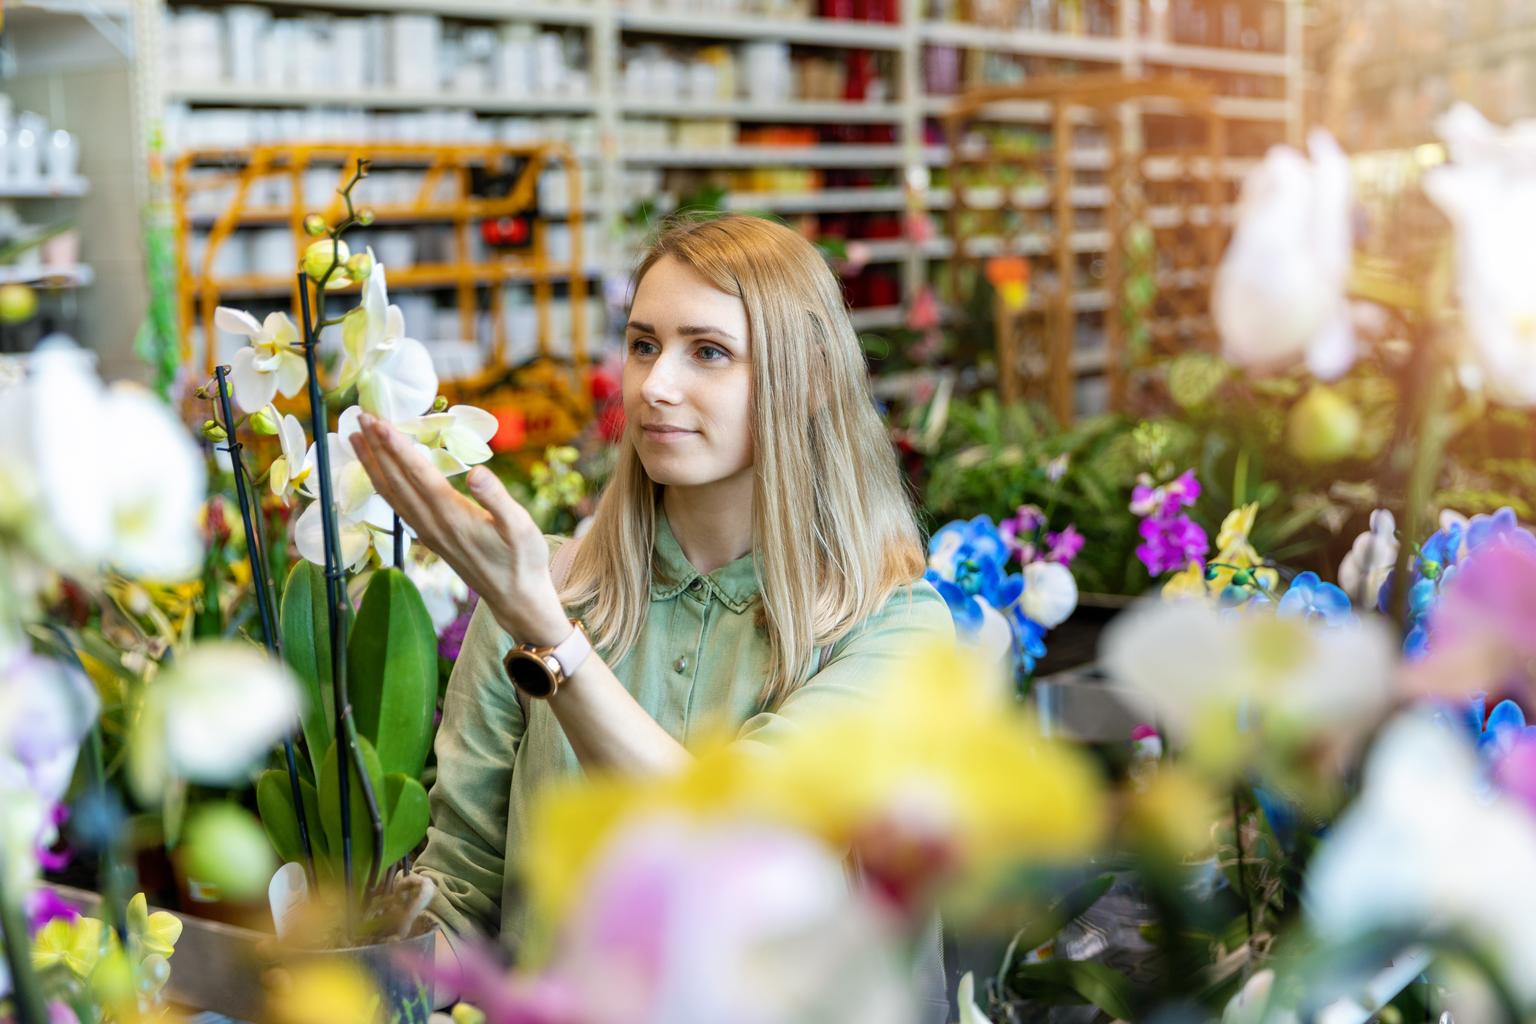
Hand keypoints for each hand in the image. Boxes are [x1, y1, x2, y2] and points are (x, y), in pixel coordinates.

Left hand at [347, 412, 568, 643]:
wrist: (515, 597)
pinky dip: (382, 483)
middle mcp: (432, 523)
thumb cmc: (523, 559)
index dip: (396, 447)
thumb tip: (476, 472)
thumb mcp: (521, 526)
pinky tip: (378, 473)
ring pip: (391, 493)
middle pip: (396, 480)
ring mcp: (427, 532)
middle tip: (359, 415)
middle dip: (376, 447)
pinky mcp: (429, 538)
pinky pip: (397, 506)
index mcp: (452, 515)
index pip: (417, 475)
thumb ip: (497, 498)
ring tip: (356, 438)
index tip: (378, 422)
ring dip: (372, 464)